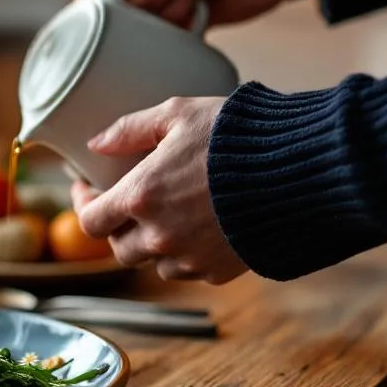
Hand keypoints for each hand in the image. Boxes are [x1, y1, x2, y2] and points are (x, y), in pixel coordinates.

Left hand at [70, 97, 247, 283]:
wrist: (301, 171)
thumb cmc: (238, 135)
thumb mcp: (179, 114)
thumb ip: (130, 129)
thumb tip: (97, 143)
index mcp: (141, 197)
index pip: (90, 220)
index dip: (84, 206)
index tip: (88, 191)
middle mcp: (159, 236)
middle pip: (119, 248)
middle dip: (118, 227)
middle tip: (127, 205)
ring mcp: (189, 258)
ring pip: (154, 263)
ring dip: (153, 244)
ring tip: (167, 216)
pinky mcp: (218, 272)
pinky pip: (189, 270)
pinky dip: (187, 254)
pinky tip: (200, 228)